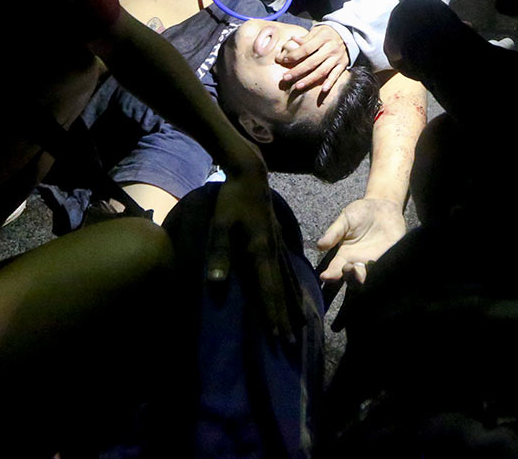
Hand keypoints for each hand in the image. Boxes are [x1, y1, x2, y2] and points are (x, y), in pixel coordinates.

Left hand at [209, 169, 301, 339]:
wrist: (251, 174)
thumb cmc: (231, 200)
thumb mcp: (220, 226)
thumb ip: (219, 254)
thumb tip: (216, 283)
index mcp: (260, 251)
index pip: (268, 289)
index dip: (272, 314)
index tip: (278, 336)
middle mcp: (274, 252)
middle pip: (282, 290)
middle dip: (286, 317)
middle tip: (291, 342)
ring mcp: (279, 245)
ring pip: (289, 280)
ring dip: (294, 304)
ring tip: (301, 324)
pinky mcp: (279, 240)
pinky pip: (289, 268)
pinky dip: (294, 285)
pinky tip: (297, 292)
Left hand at [277, 24, 349, 97]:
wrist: (347, 34)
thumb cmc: (327, 33)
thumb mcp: (317, 31)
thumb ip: (306, 38)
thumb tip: (292, 40)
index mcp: (323, 37)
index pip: (307, 48)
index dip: (295, 55)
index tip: (285, 60)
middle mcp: (331, 48)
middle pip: (312, 62)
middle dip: (298, 71)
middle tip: (285, 77)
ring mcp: (337, 57)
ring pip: (322, 71)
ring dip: (309, 80)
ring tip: (298, 86)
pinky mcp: (343, 64)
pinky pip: (336, 75)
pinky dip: (330, 83)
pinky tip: (323, 90)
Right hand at [316, 198, 406, 285]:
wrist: (384, 206)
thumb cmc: (361, 213)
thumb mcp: (345, 219)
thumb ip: (334, 232)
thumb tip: (320, 246)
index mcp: (345, 255)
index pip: (335, 270)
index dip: (330, 275)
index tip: (325, 276)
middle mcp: (358, 262)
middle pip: (352, 279)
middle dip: (350, 278)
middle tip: (348, 269)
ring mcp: (374, 262)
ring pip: (368, 278)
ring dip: (363, 278)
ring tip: (360, 270)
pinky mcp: (389, 259)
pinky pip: (385, 269)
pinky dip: (382, 272)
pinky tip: (377, 267)